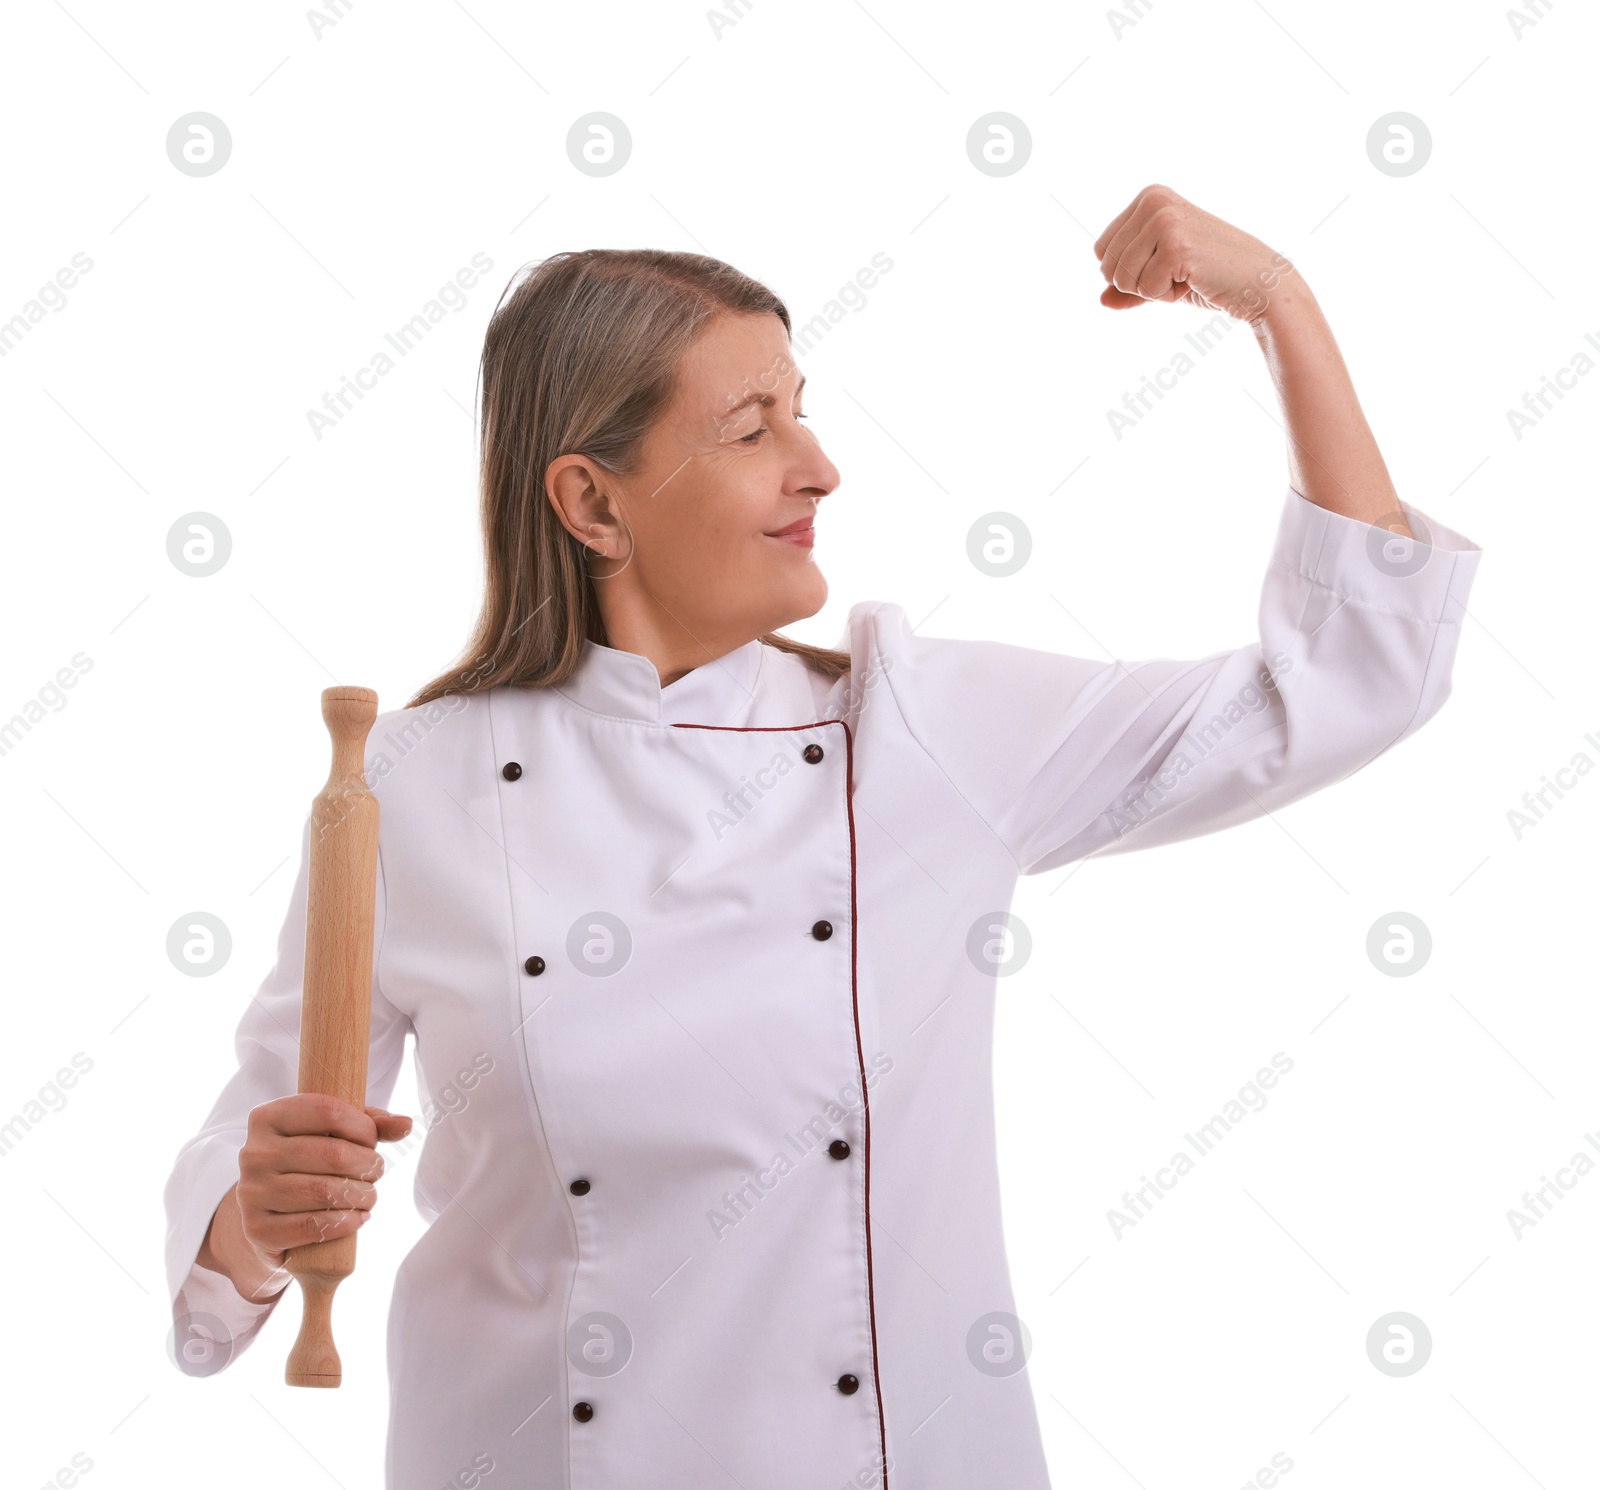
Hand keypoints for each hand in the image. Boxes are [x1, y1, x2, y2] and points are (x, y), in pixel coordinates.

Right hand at [235, 1095, 412, 1266]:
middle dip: (367, 1165)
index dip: (362, 1127)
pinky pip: (311, 1226)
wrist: (268, 1212)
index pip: (327, 1111)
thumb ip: (371, 1123)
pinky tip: (356, 1218)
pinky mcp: (257, 1229)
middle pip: (332, 1154)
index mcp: (268, 1117)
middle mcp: (253, 1152)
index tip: (371, 1142)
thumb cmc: (306, 1163)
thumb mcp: (333, 1134)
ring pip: (324, 1191)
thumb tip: (406, 1123)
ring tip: (369, 1195)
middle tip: (375, 1172)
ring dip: (361, 1196)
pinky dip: (345, 1223)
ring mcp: (252, 1192)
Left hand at [1093, 184, 1295, 323]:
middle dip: (1139, 283)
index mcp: (1148, 197)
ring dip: (1153, 290)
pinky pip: (1144, 290)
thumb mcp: (1161, 278)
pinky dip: (1166, 296)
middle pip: (1107, 266)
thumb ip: (1129, 287)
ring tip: (1186, 275)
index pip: (1101, 250)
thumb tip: (1101, 300)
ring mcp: (1164, 220)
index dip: (1129, 272)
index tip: (1167, 264)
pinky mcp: (1175, 244)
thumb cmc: (1210, 277)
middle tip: (1179, 273)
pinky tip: (1194, 280)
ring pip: (1122, 280)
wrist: (1258, 282)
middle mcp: (1153, 200)